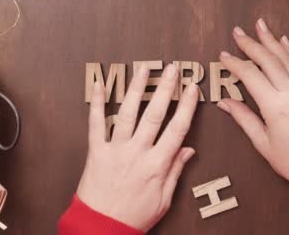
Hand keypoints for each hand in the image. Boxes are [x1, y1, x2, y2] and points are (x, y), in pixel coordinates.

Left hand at [77, 64, 199, 231]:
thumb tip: (189, 150)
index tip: (192, 88)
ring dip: (136, 89)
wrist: (100, 228)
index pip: (177, 129)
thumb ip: (176, 171)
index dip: (187, 106)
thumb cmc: (134, 217)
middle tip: (172, 69)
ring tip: (143, 69)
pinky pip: (95, 124)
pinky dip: (95, 103)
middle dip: (165, 89)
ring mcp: (115, 150)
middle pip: (154, 115)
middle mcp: (137, 153)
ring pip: (127, 113)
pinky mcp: (96, 151)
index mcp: (156, 165)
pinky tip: (97, 85)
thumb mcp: (164, 200)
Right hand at [217, 19, 288, 185]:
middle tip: (238, 31)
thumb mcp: (262, 142)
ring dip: (272, 41)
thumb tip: (225, 102)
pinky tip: (284, 42)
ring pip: (287, 59)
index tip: (223, 55)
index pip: (251, 76)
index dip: (235, 64)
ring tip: (261, 25)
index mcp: (275, 107)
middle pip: (269, 60)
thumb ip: (244, 118)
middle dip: (252, 44)